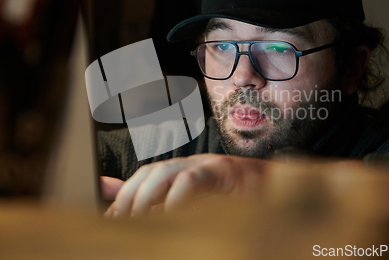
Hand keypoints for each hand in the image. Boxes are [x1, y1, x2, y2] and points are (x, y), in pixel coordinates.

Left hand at [105, 154, 270, 217]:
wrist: (279, 189)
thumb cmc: (241, 201)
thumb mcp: (199, 206)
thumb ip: (169, 206)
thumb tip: (141, 213)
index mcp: (184, 172)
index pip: (145, 175)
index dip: (123, 194)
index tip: (109, 218)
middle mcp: (192, 165)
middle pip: (150, 171)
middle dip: (129, 196)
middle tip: (118, 222)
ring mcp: (207, 165)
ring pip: (166, 170)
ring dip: (146, 196)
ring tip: (138, 220)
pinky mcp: (223, 172)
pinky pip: (193, 179)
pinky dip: (177, 197)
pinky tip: (170, 216)